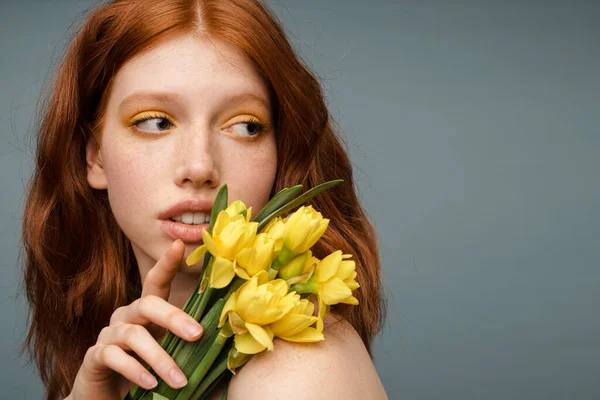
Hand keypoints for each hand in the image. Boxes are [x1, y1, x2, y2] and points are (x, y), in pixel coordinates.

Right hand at [66, 239, 202, 399]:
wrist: (106, 397)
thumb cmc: (144, 370)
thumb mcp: (169, 351)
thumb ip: (185, 341)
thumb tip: (222, 336)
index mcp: (145, 311)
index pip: (155, 281)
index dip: (166, 263)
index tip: (178, 245)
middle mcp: (125, 316)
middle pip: (147, 304)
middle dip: (174, 318)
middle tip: (197, 334)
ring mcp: (108, 335)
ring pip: (133, 336)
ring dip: (160, 359)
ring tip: (180, 380)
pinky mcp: (94, 357)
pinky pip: (113, 357)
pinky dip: (134, 371)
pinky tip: (151, 384)